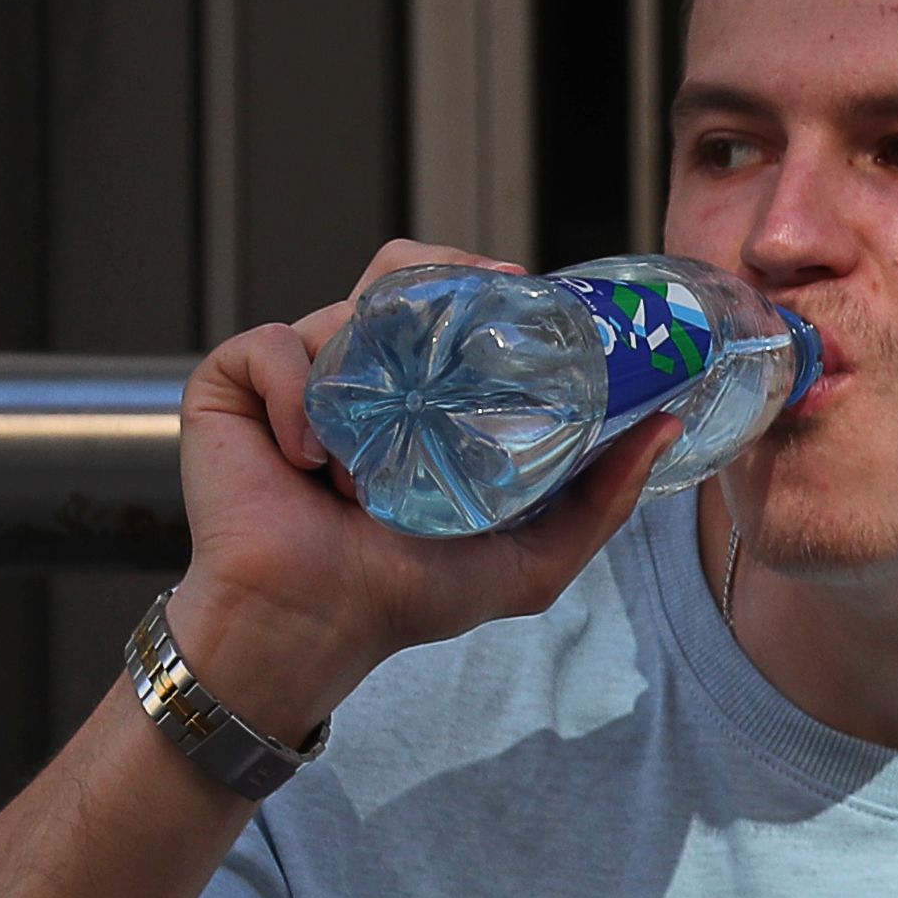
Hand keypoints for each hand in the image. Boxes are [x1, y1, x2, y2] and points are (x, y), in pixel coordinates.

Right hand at [171, 239, 677, 742]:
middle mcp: (368, 376)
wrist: (313, 623)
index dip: (484, 284)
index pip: (455, 304)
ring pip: (339, 310)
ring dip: (366, 376)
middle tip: (464, 316)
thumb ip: (601, 498)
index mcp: (428, 398)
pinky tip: (308, 457)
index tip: (524, 291)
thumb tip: (663, 425)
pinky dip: (294, 392)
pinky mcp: (234, 386)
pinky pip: (270, 345)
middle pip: (398, 275)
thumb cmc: (408, 595)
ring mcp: (298, 376)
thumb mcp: (533, 556)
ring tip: (365, 466)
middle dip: (433, 279)